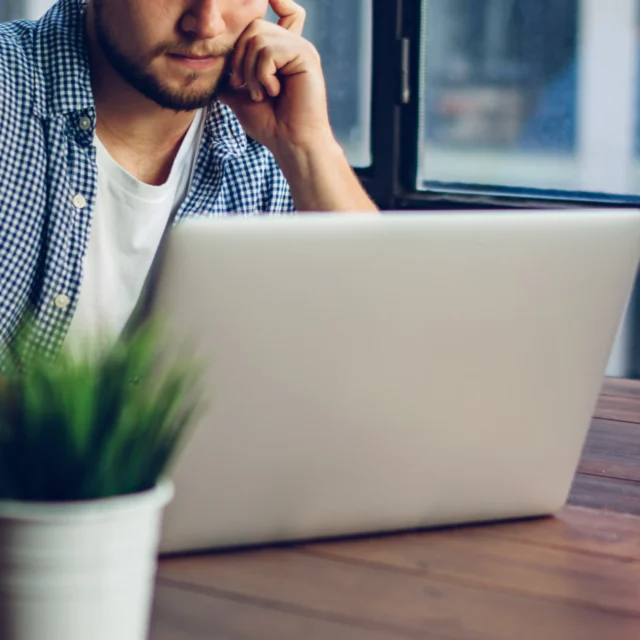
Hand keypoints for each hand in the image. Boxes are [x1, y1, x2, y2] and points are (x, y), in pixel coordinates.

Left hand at [219, 0, 333, 154]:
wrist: (290, 143)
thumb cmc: (270, 125)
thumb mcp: (240, 96)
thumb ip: (229, 76)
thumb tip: (209, 63)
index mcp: (283, 51)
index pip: (282, 9)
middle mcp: (294, 45)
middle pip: (254, 25)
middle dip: (240, 58)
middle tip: (246, 87)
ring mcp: (301, 49)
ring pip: (258, 38)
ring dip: (250, 71)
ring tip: (261, 94)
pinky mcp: (306, 57)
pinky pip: (269, 51)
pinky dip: (262, 75)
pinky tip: (274, 92)